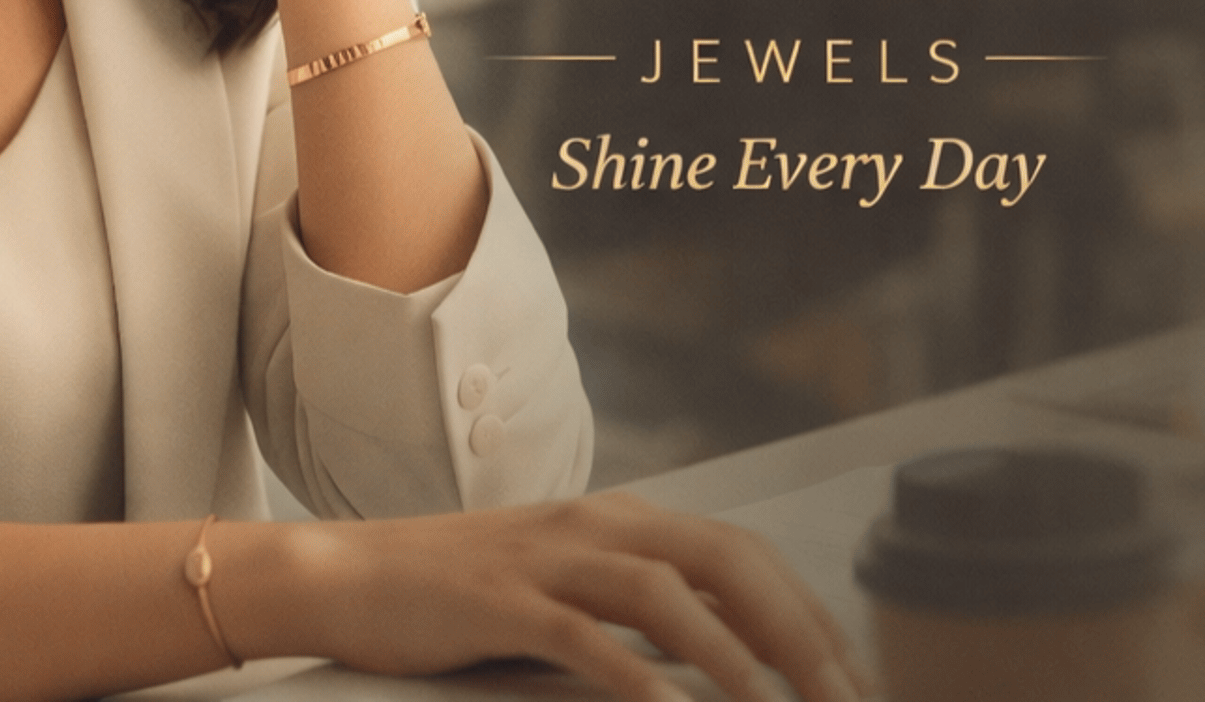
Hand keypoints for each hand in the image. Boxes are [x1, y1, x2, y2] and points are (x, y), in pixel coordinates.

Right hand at [242, 495, 872, 701]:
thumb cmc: (460, 591)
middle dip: (796, 631)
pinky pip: (582, 635)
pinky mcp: (501, 600)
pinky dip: (635, 676)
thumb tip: (727, 646)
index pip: (741, 552)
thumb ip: (638, 604)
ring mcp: (547, 558)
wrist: (352, 574)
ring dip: (733, 653)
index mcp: (618, 520)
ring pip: (664, 590)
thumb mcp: (565, 583)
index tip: (853, 679)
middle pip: (723, 559)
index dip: (808, 612)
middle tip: (844, 700)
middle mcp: (594, 525)